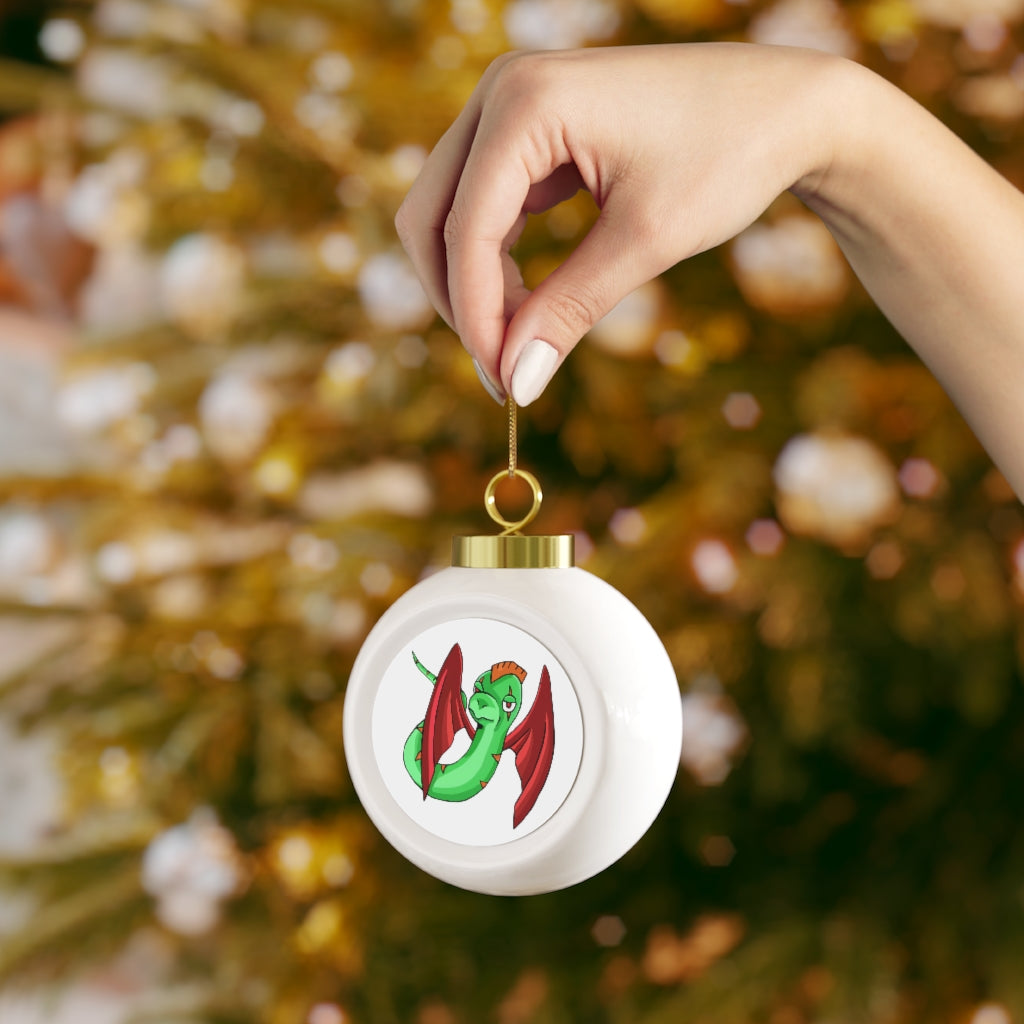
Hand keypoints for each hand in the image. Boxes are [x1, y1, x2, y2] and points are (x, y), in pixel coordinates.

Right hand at [395, 43, 843, 404]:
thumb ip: (569, 310)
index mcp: (525, 103)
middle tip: (503, 370)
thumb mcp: (645, 242)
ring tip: (523, 342)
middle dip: (459, 300)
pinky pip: (484, 204)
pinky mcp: (529, 129)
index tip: (504, 383)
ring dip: (474, 284)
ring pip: (449, 213)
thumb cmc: (728, 156)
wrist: (787, 107)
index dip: (476, 317)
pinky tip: (530, 303)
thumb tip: (517, 382)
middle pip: (430, 217)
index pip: (465, 230)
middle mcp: (502, 91)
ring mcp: (511, 105)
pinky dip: (496, 260)